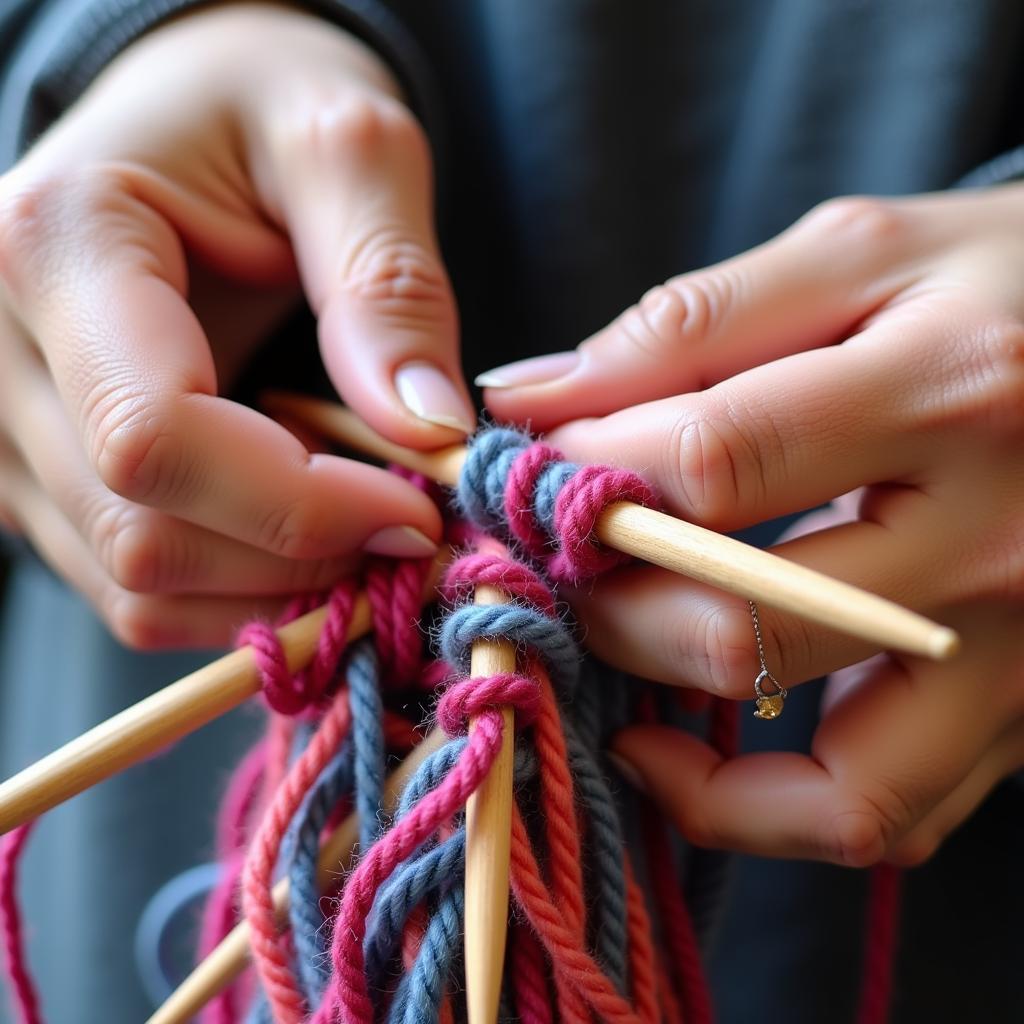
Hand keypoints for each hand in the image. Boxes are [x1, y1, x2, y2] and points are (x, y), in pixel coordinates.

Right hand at [0, 4, 473, 648]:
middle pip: (145, 533)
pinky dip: (239, 588)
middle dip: (304, 557)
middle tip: (414, 524)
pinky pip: (135, 588)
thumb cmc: (261, 108)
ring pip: (137, 583)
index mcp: (57, 242)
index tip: (420, 510)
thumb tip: (431, 435)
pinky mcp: (38, 478)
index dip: (303, 506)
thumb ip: (388, 286)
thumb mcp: (347, 148)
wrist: (187, 119)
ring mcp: (4, 428)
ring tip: (364, 517)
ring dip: (277, 584)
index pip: (157, 437)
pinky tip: (303, 530)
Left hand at [481, 190, 1023, 865]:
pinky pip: (880, 816)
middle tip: (554, 553)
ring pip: (818, 769)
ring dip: (665, 714)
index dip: (583, 473)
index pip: (710, 460)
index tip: (529, 468)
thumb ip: (688, 324)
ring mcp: (1020, 650)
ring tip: (608, 641)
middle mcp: (996, 540)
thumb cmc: (1004, 287)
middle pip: (739, 619)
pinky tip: (681, 743)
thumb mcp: (862, 255)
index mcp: (950, 389)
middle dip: (599, 594)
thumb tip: (527, 391)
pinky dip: (759, 810)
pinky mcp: (1019, 713)